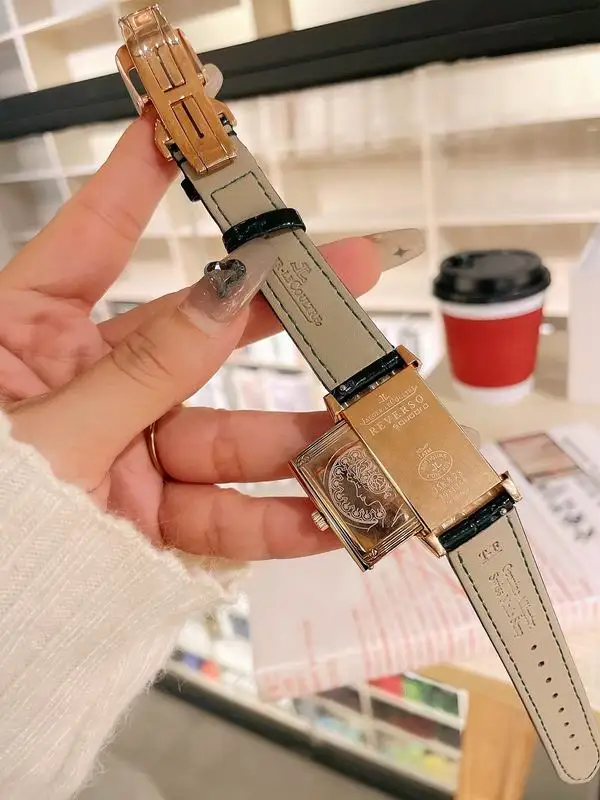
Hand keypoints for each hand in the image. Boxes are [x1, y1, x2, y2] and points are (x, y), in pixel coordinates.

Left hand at [0, 113, 383, 559]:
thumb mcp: (48, 432)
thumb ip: (142, 371)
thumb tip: (223, 295)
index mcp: (24, 341)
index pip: (91, 240)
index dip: (137, 177)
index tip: (183, 126)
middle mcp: (85, 387)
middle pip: (194, 336)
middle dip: (275, 309)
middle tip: (349, 271)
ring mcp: (124, 453)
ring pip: (226, 437)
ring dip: (301, 439)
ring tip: (370, 425)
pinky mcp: (149, 516)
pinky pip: (221, 514)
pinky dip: (277, 520)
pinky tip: (331, 514)